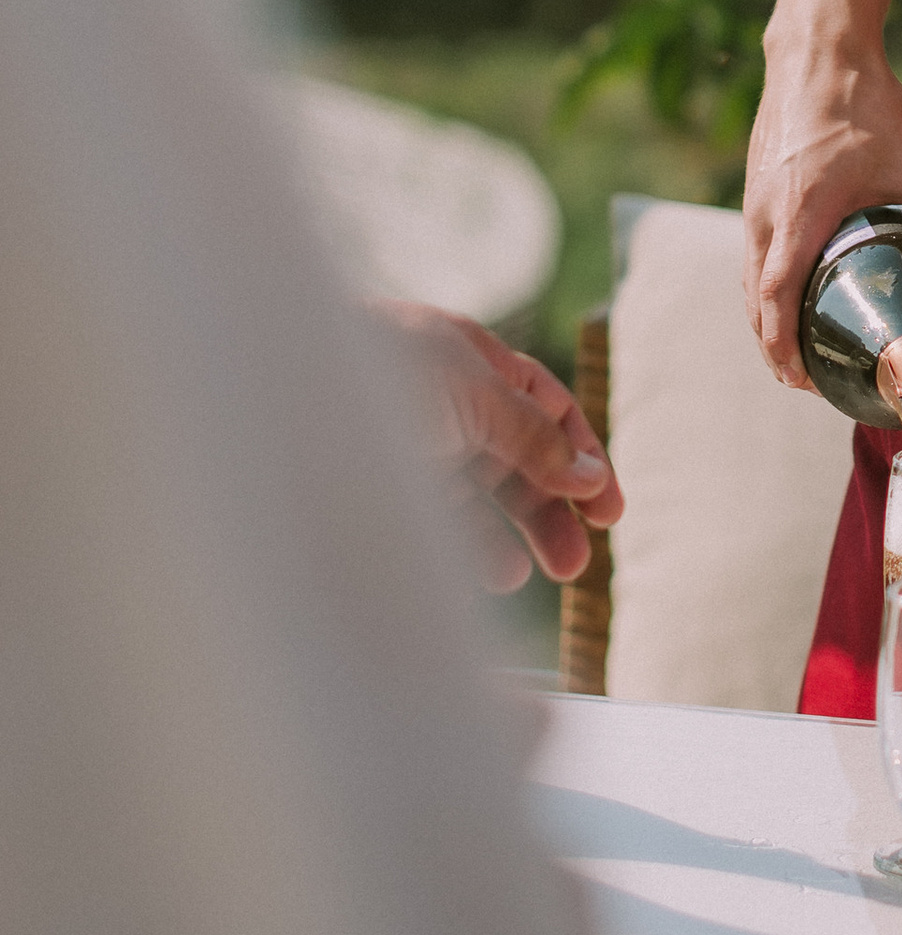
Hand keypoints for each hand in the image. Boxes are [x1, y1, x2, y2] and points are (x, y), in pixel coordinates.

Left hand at [378, 303, 622, 593]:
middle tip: (575, 562)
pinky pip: (431, 520)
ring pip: (474, 497)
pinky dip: (459, 547)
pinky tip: (476, 573)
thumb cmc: (371, 371)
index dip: (581, 456)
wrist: (260, 388)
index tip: (609, 511)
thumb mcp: (471, 393)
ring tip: (521, 576)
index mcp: (468, 358)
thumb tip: (590, 475)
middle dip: (549, 508)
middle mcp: (442, 401)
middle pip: (515, 459)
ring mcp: (408, 445)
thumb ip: (533, 436)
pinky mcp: (374, 488)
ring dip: (506, 536)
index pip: (545, 407)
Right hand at [742, 33, 901, 386]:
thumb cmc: (863, 104)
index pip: (775, 301)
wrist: (818, 50)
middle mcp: (763, 216)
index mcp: (797, 217)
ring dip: (766, 321)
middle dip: (775, 349)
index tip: (801, 380)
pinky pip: (751, 254)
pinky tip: (791, 293)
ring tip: (797, 352)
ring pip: (747, 280)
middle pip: (753, 303)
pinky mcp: (755, 189)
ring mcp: (752, 203)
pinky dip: (763, 287)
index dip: (783, 349)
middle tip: (807, 381)